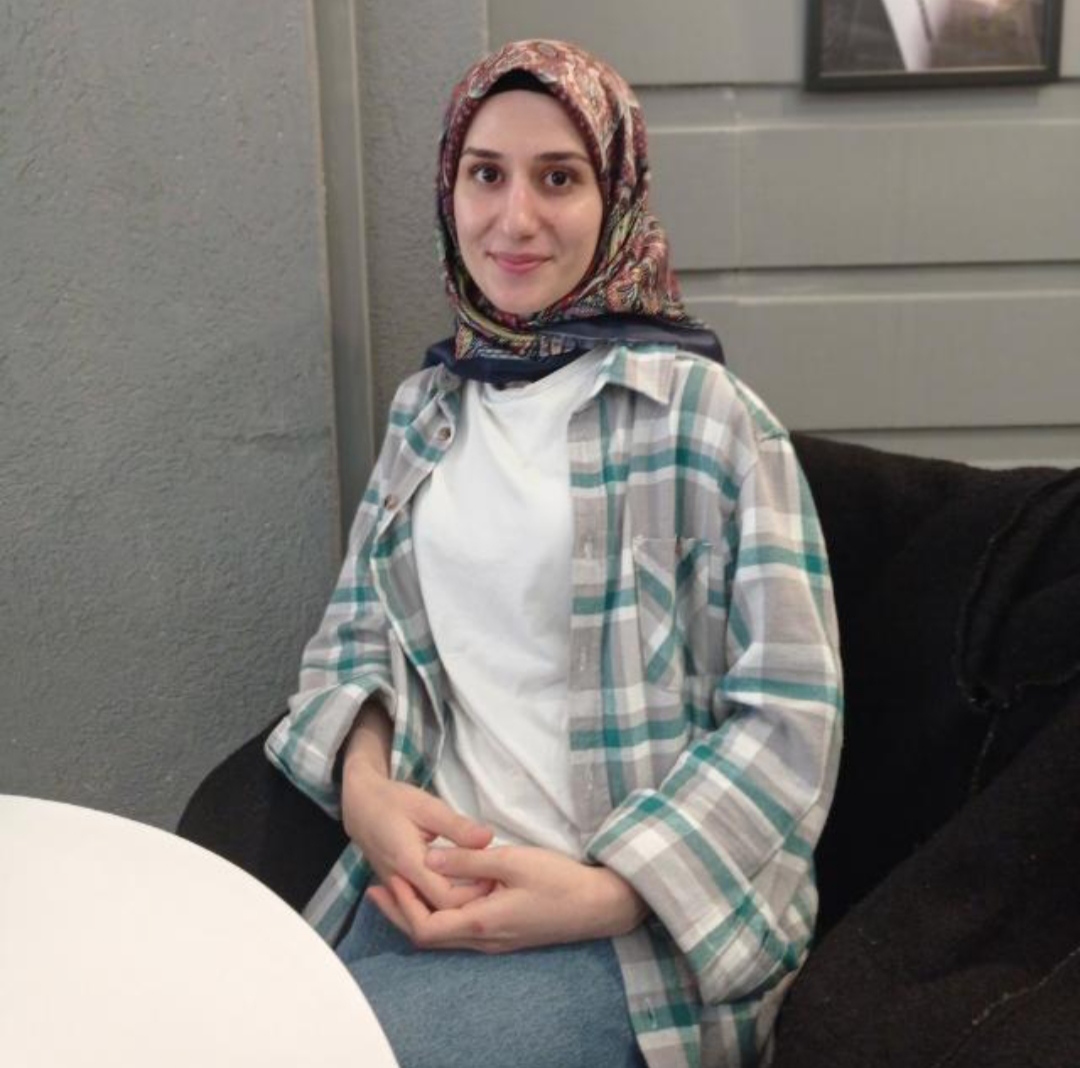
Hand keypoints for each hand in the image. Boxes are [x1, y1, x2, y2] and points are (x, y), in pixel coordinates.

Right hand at [341, 711, 493, 910]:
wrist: (360, 806)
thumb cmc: (395, 802)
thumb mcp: (428, 807)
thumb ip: (457, 826)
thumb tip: (488, 839)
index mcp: (409, 863)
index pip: (446, 898)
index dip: (473, 893)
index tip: (494, 876)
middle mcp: (401, 884)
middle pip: (440, 912)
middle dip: (469, 904)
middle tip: (494, 885)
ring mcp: (397, 889)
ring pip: (430, 913)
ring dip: (457, 906)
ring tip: (483, 887)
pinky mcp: (398, 889)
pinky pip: (422, 906)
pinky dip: (443, 903)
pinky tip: (464, 889)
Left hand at [366, 845, 648, 952]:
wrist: (599, 906)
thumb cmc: (558, 880)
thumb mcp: (511, 861)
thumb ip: (467, 861)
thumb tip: (427, 860)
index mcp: (481, 923)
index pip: (424, 928)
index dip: (402, 906)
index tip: (388, 877)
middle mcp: (483, 940)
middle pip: (428, 937)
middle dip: (400, 912)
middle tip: (376, 887)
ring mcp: (496, 941)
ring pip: (444, 936)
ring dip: (418, 913)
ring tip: (400, 887)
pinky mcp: (506, 934)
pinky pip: (461, 931)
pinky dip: (441, 913)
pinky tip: (442, 893)